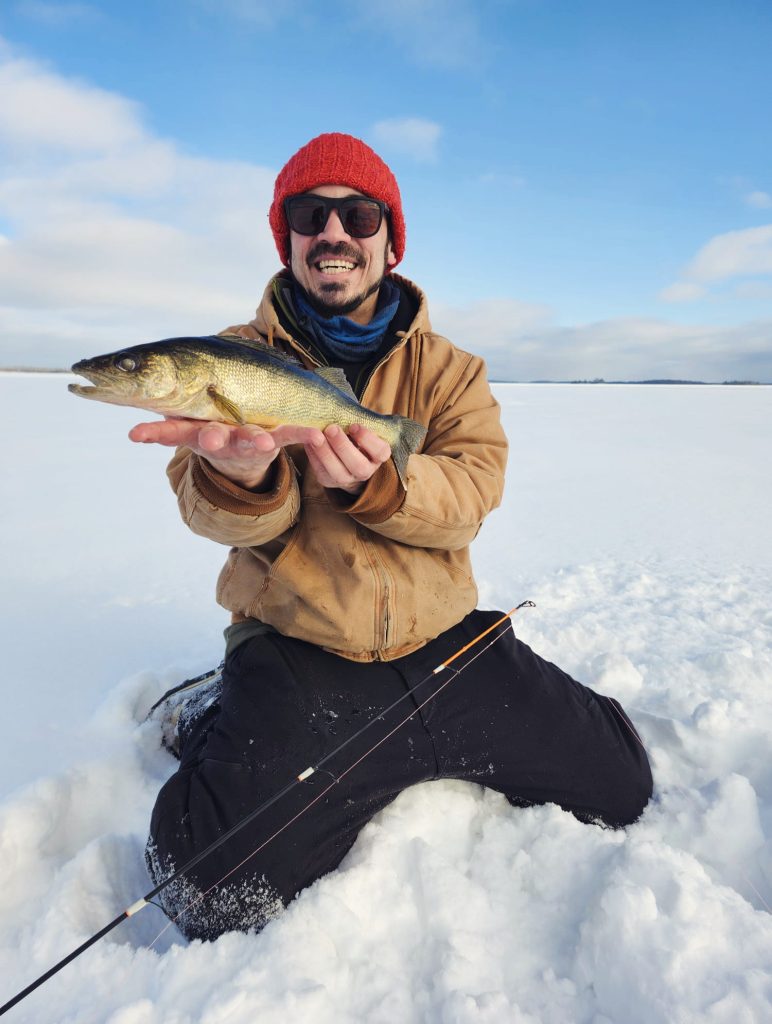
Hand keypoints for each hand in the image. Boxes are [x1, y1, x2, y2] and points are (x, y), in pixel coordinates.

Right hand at [129, 418, 324, 489]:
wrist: (242, 463)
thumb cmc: (212, 432)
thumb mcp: (186, 426)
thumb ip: (163, 424)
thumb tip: (130, 422)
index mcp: (195, 432)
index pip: (171, 432)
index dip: (154, 433)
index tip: (136, 434)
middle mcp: (219, 440)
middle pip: (212, 439)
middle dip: (212, 439)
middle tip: (210, 439)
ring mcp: (246, 443)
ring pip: (249, 443)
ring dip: (257, 443)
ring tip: (264, 444)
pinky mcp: (273, 440)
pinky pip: (289, 437)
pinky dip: (302, 435)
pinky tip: (315, 434)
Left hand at [304, 424, 390, 494]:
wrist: (343, 456)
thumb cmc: (354, 435)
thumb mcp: (361, 429)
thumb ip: (356, 423)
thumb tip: (342, 411)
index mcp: (378, 456)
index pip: (380, 451)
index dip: (367, 439)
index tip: (354, 425)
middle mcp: (365, 471)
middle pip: (358, 465)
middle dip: (343, 446)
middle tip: (331, 428)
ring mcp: (347, 479)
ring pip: (338, 473)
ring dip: (325, 454)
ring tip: (315, 437)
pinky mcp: (329, 481)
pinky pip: (321, 471)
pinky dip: (313, 456)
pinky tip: (308, 442)